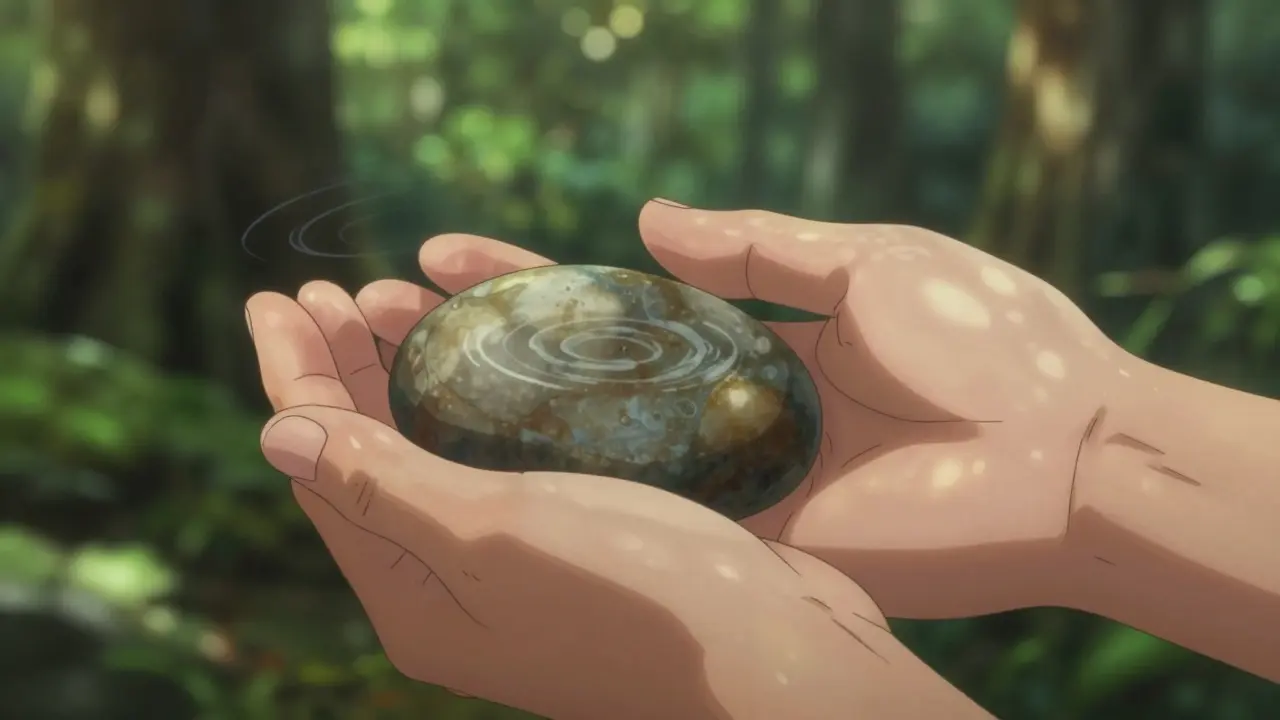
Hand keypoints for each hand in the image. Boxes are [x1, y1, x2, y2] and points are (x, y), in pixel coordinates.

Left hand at [245, 284, 930, 719]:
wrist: (778, 657)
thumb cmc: (639, 599)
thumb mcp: (492, 537)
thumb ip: (382, 485)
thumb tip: (277, 434)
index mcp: (414, 599)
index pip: (325, 472)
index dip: (295, 378)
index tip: (274, 297)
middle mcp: (454, 586)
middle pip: (372, 459)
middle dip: (343, 370)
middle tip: (326, 289)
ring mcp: (516, 565)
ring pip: (438, 453)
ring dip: (408, 376)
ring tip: (387, 301)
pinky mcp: (576, 537)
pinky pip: (500, 457)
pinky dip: (479, 398)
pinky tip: (486, 353)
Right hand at [352, 200, 1121, 618]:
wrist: (1070, 453)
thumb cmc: (989, 342)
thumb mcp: (866, 261)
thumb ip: (755, 247)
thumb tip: (641, 222)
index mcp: (744, 338)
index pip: (607, 304)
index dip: (522, 280)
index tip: (438, 254)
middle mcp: (714, 408)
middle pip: (572, 377)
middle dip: (473, 346)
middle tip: (371, 310)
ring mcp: (720, 475)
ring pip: (584, 446)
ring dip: (486, 413)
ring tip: (384, 370)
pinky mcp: (743, 532)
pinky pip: (640, 507)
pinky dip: (558, 485)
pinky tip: (466, 456)